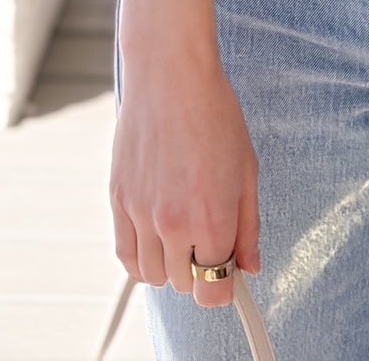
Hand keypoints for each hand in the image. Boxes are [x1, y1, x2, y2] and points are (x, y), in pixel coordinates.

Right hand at [111, 47, 261, 307]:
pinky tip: (157, 237)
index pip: (213, 293)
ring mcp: (141, 214)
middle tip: (209, 236)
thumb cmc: (214, 114)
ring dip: (171, 264)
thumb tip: (250, 266)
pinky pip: (126, 257)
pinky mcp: (118, 201)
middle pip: (184, 285)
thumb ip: (249, 226)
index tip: (229, 273)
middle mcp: (174, 224)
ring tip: (184, 230)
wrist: (170, 75)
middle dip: (200, 269)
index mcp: (212, 217)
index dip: (224, 287)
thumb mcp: (247, 170)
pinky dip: (142, 258)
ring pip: (153, 276)